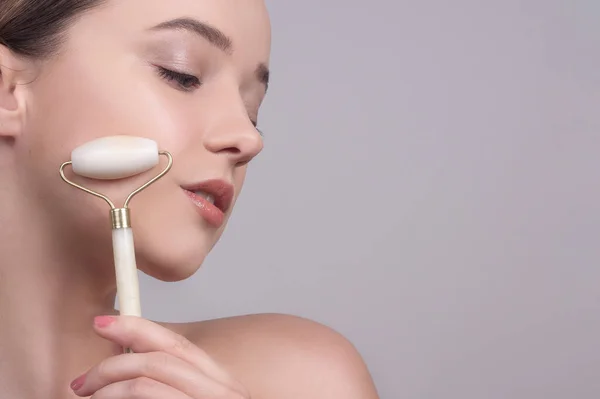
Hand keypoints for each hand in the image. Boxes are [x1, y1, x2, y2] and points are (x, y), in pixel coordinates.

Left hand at [70, 315, 249, 398]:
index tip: (104, 323)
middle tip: (83, 382)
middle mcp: (222, 395)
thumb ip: (171, 383)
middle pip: (158, 360)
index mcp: (223, 384)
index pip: (177, 344)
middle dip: (112, 365)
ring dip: (108, 389)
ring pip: (145, 386)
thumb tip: (125, 359)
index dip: (137, 328)